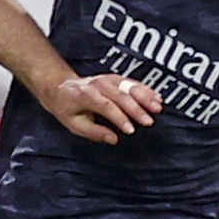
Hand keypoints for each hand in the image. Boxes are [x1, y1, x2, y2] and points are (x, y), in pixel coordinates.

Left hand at [36, 74, 162, 143]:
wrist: (60, 87)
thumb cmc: (67, 108)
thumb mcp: (74, 124)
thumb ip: (94, 132)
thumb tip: (113, 139)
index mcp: (86, 95)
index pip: (106, 106)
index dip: (120, 118)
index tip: (131, 130)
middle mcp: (98, 84)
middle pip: (121, 96)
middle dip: (137, 109)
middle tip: (149, 122)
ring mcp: (108, 79)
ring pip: (130, 86)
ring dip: (145, 97)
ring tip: (158, 108)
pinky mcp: (115, 78)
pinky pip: (132, 83)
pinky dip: (145, 90)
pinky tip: (157, 98)